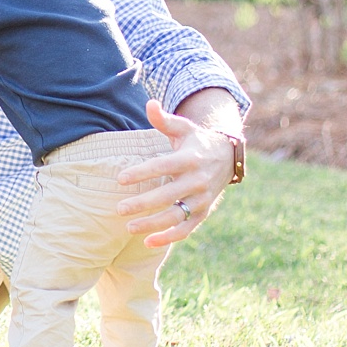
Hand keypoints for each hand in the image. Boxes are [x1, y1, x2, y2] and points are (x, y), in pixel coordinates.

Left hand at [116, 98, 234, 246]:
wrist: (227, 157)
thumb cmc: (195, 141)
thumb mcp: (182, 127)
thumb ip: (163, 119)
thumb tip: (150, 104)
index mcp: (189, 159)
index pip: (162, 167)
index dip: (142, 173)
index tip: (120, 178)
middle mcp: (197, 181)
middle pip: (167, 195)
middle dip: (142, 204)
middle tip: (119, 208)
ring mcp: (201, 199)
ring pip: (176, 216)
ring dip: (152, 225)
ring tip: (128, 227)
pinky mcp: (203, 213)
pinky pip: (186, 229)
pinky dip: (169, 238)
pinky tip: (148, 243)